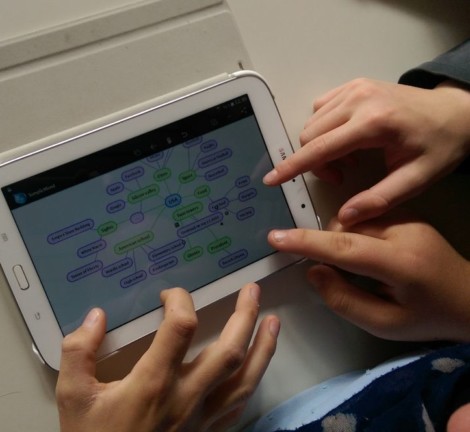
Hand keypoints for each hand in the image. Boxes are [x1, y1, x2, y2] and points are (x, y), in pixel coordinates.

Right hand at [56, 283, 279, 431]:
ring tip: (274, 322)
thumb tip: (96, 316)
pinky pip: (239, 405)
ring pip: (245, 379)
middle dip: (245, 316)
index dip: (180, 301)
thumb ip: (79, 352)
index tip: (170, 295)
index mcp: (154, 383)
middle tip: (252, 290)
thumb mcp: (73, 397)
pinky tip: (258, 365)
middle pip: (228, 351)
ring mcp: (203, 417)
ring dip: (263, 347)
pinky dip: (253, 380)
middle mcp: (186, 396)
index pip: (181, 328)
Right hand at [263, 79, 469, 224]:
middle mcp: (359, 99)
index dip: (292, 166)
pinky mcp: (353, 86)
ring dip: (320, 146)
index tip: (272, 179)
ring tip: (349, 158)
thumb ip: (379, 200)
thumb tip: (344, 216)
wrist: (456, 112)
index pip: (319, 147)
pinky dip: (324, 129)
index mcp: (374, 122)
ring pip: (312, 122)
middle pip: (309, 135)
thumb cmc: (440, 145)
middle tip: (342, 175)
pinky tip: (346, 139)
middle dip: (315, 162)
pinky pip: (320, 109)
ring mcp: (354, 88)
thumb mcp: (417, 179)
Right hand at [267, 211, 469, 341]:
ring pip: (352, 220)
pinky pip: (365, 217)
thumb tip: (313, 271)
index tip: (275, 238)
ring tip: (359, 266)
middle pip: (345, 228)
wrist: (469, 296)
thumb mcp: (385, 324)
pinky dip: (355, 233)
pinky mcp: (406, 213)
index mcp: (401, 263)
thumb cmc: (427, 317)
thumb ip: (344, 300)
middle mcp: (404, 231)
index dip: (306, 242)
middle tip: (334, 273)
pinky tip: (368, 253)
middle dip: (326, 245)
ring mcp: (407, 218)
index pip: (345, 247)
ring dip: (341, 240)